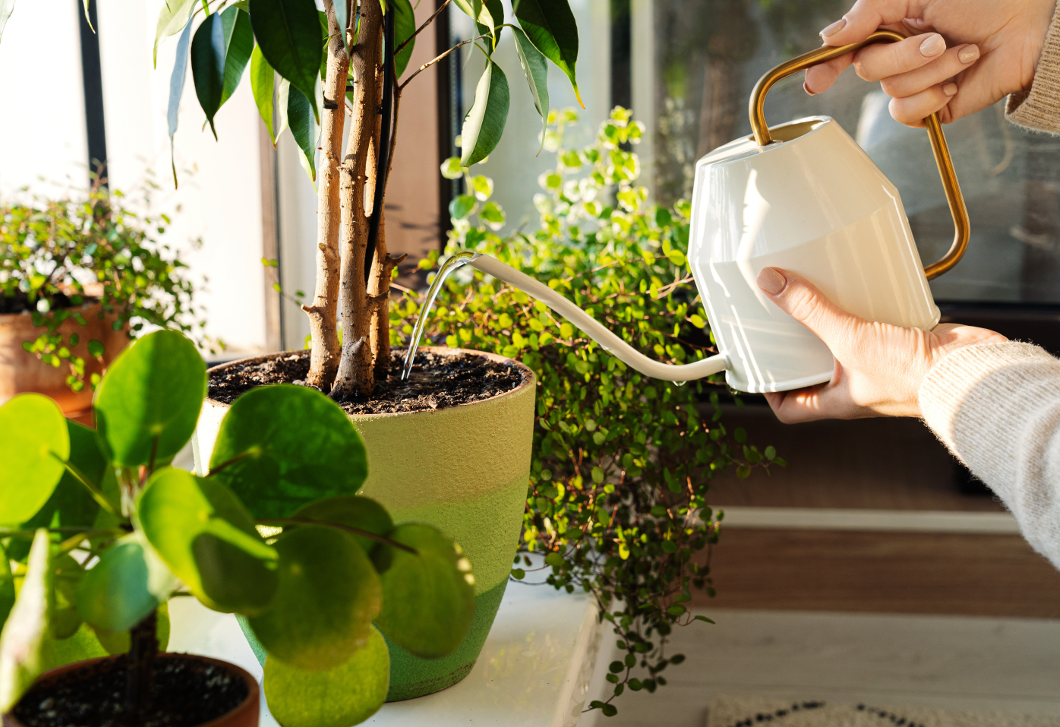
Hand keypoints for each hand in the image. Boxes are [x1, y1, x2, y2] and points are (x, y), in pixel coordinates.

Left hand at [756, 267, 1006, 421]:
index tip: (756, 366)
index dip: (769, 391)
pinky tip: (858, 284)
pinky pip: (876, 326)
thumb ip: (811, 311)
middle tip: (778, 319)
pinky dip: (866, 307)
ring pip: (845, 346)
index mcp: (838, 401)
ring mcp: (880, 366)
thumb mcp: (850, 340)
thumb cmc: (914, 377)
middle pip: (814, 371)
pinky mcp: (903, 344)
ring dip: (831, 322)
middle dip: (797, 347)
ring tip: (812, 294)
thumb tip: (771, 284)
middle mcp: (856, 387)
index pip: (790, 408)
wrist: (973, 371)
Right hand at [804, 0, 1056, 125]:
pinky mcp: (934, 106)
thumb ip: (868, 11)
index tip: (814, 83)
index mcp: (890, 25)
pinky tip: (956, 81)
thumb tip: (829, 37)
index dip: (825, 66)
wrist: (1031, 24)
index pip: (845, 50)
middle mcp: (899, 55)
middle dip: (904, 56)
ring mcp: (916, 82)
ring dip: (933, 71)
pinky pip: (908, 114)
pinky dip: (932, 98)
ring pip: (892, 91)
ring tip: (965, 52)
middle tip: (938, 39)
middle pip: (869, 70)